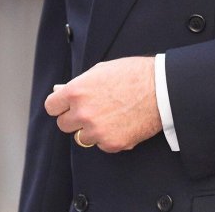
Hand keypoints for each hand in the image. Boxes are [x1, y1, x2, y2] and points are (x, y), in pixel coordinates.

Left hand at [44, 56, 161, 152]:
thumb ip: (80, 83)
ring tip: (111, 116)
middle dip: (75, 118)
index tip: (66, 105)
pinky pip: (101, 144)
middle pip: (64, 124)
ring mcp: (96, 131)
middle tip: (92, 110)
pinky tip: (122, 123)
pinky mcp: (111, 143)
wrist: (163, 89)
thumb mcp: (102, 70)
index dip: (60, 105)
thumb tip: (62, 91)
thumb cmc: (135, 74)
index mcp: (77, 91)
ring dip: (92, 129)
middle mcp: (83, 113)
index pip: (51, 106)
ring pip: (82, 137)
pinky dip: (109, 137)